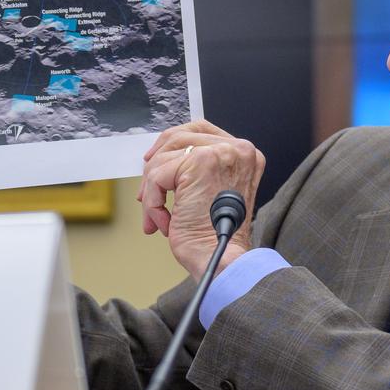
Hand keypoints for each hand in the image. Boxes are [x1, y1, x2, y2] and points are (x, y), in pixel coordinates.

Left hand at [138, 120, 264, 279]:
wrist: (224, 259)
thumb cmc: (217, 237)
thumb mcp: (213, 192)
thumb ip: (198, 170)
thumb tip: (159, 160)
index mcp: (244, 154)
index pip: (200, 130)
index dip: (171, 144)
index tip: (153, 160)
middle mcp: (236, 149)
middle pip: (178, 137)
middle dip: (155, 166)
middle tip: (146, 194)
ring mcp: (219, 153)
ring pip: (163, 158)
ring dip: (152, 192)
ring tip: (159, 218)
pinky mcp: (199, 164)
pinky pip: (157, 176)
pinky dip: (153, 203)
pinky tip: (164, 223)